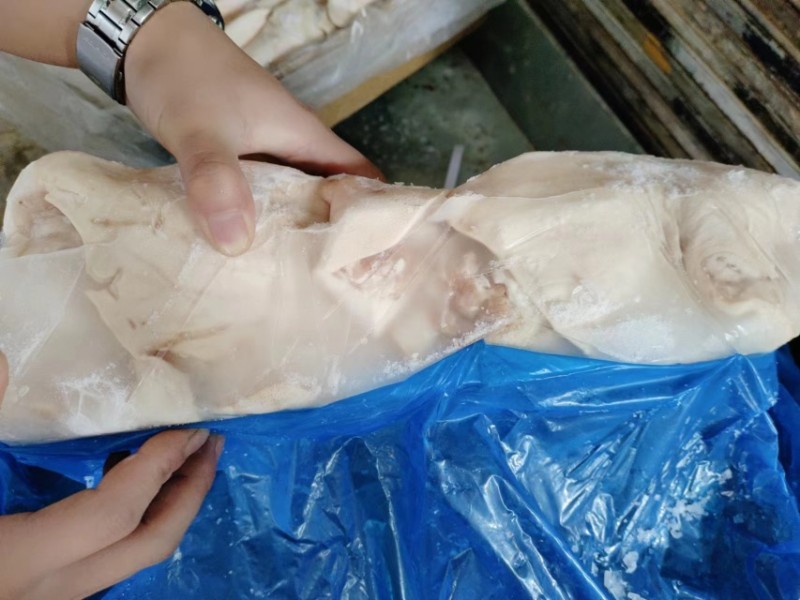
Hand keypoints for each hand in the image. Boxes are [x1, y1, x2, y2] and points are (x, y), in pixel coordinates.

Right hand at [0, 377, 221, 599]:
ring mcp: (53, 599)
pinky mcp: (47, 592)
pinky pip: (109, 559)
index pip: (114, 514)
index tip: (189, 429)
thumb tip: (2, 359)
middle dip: (190, 492)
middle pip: (149, 546)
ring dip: (165, 506)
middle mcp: (52, 591)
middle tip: (210, 443)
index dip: (157, 467)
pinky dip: (130, 519)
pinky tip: (117, 482)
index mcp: (20, 563)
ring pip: (133, 558)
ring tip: (176, 455)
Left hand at [124, 3, 381, 255]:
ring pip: (294, 200)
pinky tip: (249, 251)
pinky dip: (261, 223)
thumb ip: (217, 180)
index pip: (362, 176)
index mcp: (304, 138)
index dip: (373, 213)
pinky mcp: (238, 162)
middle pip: (331, 196)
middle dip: (334, 235)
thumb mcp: (201, 129)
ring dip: (294, 232)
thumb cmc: (185, 75)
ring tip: (296, 279)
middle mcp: (293, 149)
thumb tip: (237, 244)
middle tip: (332, 282)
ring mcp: (265, 155)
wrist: (142, 39)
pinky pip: (261, 199)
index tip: (368, 258)